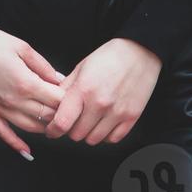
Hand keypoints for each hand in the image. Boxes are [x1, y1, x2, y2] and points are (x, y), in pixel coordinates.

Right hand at [0, 16, 64, 156]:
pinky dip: (16, 144)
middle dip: (60, 114)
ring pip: (29, 127)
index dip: (68, 99)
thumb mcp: (22, 46)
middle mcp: (13, 100)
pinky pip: (3, 133)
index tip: (75, 95)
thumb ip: (43, 66)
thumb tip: (60, 79)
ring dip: (44, 128)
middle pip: (45, 116)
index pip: (56, 100)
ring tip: (55, 124)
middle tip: (69, 110)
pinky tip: (27, 151)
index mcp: (25, 82)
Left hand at [43, 38, 161, 145]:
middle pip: (76, 134)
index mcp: (84, 88)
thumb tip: (53, 105)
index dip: (53, 129)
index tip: (52, 130)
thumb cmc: (109, 56)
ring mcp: (116, 112)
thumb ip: (66, 87)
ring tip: (90, 119)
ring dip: (88, 133)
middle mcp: (99, 103)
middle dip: (71, 128)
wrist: (139, 51)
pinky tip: (104, 122)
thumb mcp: (82, 66)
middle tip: (74, 119)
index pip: (62, 122)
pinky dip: (106, 135)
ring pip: (93, 140)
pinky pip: (112, 139)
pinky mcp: (131, 117)